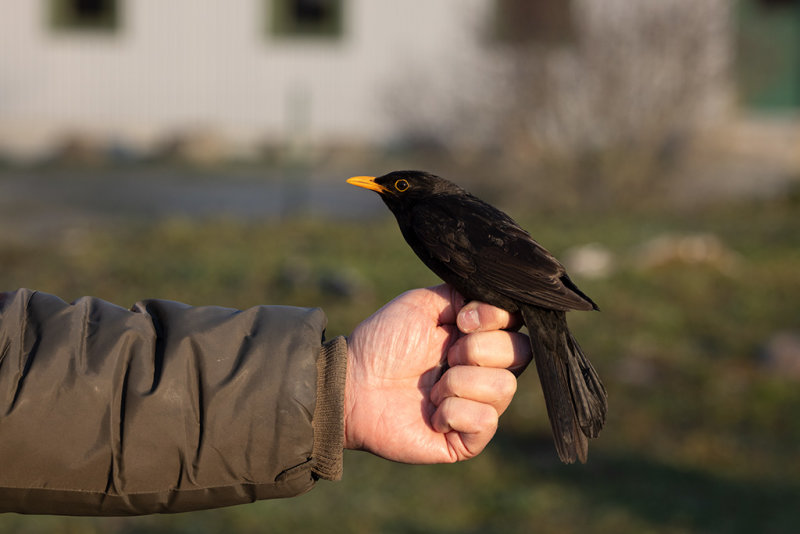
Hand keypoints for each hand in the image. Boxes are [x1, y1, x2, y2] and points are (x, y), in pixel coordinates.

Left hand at [344, 284, 531, 462]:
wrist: (352, 383)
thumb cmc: (384, 342)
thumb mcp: (424, 304)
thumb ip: (464, 295)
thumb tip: (499, 299)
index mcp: (479, 337)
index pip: (519, 324)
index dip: (495, 317)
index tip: (461, 320)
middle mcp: (485, 371)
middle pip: (521, 353)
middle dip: (475, 349)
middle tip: (443, 356)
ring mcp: (478, 405)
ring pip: (504, 387)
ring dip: (459, 381)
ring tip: (432, 387)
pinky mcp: (468, 439)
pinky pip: (486, 420)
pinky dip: (454, 412)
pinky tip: (432, 412)